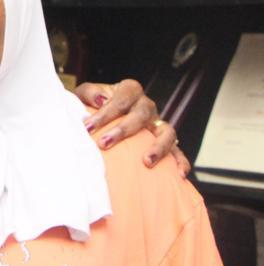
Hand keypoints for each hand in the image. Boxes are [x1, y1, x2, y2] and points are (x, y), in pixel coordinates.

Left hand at [75, 79, 189, 177]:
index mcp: (129, 90)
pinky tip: (179, 174)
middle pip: (142, 114)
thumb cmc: (91, 106)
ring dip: (158, 147)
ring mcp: (157, 124)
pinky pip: (177, 151)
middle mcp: (146, 105)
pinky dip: (180, 161)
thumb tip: (101, 99)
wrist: (99, 119)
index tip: (87, 127)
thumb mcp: (85, 95)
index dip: (105, 113)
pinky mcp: (164, 141)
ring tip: (146, 162)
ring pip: (167, 132)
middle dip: (123, 130)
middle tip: (104, 143)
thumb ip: (90, 93)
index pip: (121, 99)